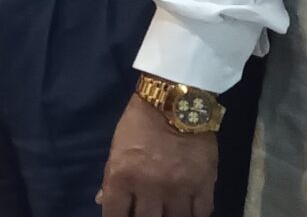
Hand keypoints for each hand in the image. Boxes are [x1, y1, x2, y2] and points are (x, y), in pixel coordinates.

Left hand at [97, 92, 217, 216]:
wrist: (175, 100)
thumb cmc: (139, 123)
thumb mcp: (117, 148)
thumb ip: (111, 178)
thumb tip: (102, 201)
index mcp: (123, 176)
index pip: (115, 215)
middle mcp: (150, 187)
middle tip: (147, 214)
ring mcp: (180, 187)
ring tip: (166, 213)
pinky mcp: (205, 183)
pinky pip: (202, 213)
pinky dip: (195, 216)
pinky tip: (188, 212)